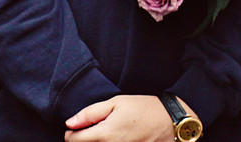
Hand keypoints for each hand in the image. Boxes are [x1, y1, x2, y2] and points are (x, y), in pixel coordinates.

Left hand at [65, 94, 191, 141]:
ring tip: (106, 135)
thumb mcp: (116, 103)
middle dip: (84, 140)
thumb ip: (90, 113)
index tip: (75, 128)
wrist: (170, 122)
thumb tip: (70, 123)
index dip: (71, 134)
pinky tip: (116, 139)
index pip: (75, 140)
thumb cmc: (143, 109)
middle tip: (91, 131)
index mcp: (105, 134)